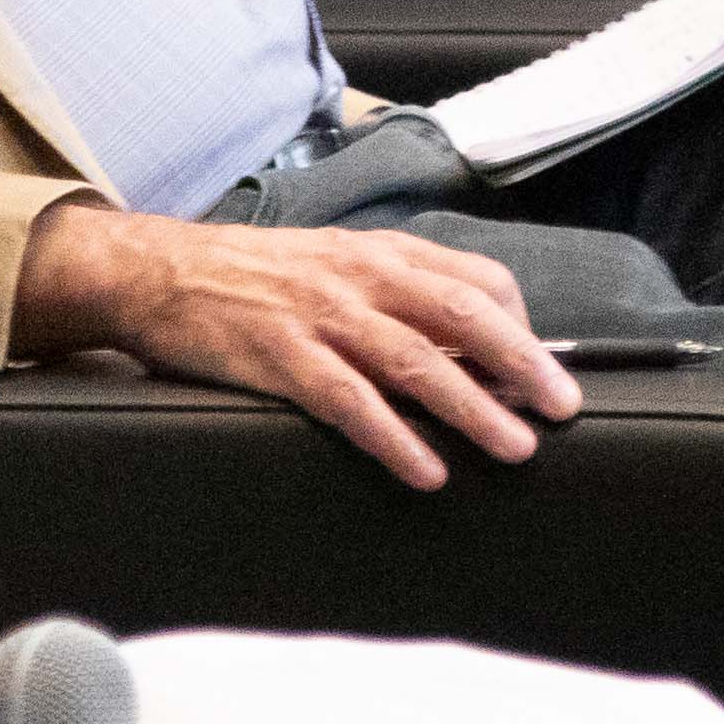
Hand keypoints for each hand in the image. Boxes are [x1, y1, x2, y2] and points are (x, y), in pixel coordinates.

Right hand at [12, 200, 578, 490]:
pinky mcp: (280, 358)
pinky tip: (426, 469)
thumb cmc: (256, 274)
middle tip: (562, 407)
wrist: (161, 271)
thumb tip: (466, 345)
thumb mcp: (337, 264)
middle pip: (462, 316)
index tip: (546, 368)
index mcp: (381, 253)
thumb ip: (397, 294)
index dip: (522, 325)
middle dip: (521, 364)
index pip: (476, 279)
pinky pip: (349, 401)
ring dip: (472, 408)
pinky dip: (393, 437)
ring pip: (416, 361)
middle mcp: (361, 278)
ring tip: (513, 448)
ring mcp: (322, 318)